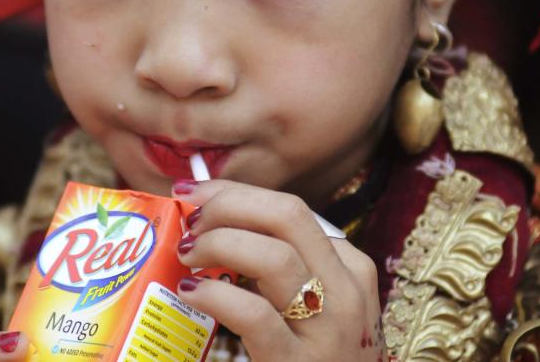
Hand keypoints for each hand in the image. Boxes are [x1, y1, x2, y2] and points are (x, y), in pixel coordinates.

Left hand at [172, 180, 385, 361]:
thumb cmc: (316, 360)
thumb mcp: (316, 309)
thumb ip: (279, 271)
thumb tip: (214, 225)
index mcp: (350, 269)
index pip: (290, 209)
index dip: (236, 194)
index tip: (196, 194)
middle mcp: (347, 292)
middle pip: (287, 216)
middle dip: (228, 204)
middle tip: (190, 218)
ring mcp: (328, 331)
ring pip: (274, 257)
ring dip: (219, 244)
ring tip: (189, 254)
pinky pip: (254, 314)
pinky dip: (215, 295)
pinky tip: (193, 293)